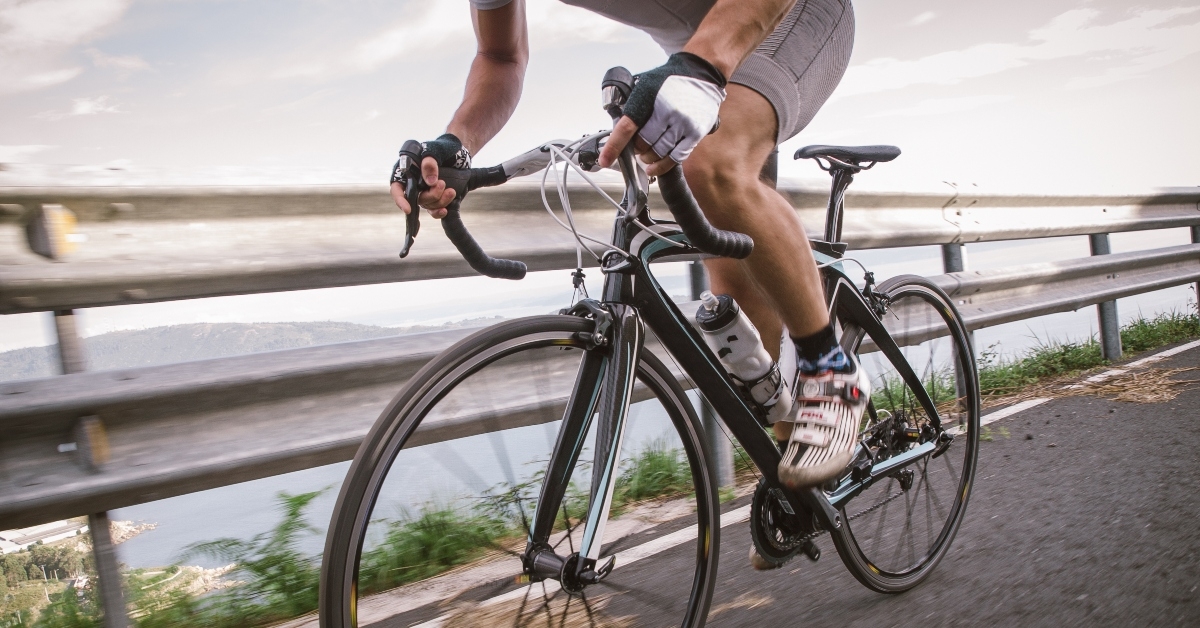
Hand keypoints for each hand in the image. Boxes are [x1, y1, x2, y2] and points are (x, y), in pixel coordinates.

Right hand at [390, 134, 472, 219]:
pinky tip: (445, 210)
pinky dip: (439, 212)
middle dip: (431, 195)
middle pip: (416, 199)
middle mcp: (413, 184)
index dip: (400, 200)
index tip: (408, 209)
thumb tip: (431, 182)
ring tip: (451, 191)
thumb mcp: (435, 150)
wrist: (457, 153)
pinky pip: (434, 210)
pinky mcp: (436, 198)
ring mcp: (425, 192)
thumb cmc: (441, 149)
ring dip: (440, 201)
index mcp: (407, 172)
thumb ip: (430, 163)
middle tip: (442, 183)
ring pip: (428, 205)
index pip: (397, 188)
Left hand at [599, 52, 725, 176]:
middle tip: (636, 147)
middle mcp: (667, 110)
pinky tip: (654, 168)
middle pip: (643, 144)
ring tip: (646, 156)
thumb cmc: (670, 79)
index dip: (614, 146)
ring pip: (659, 152)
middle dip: (636, 149)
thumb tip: (618, 129)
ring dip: (648, 158)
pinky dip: (662, 166)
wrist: (701, 72)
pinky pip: (676, 157)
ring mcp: (683, 123)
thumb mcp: (646, 84)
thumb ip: (634, 105)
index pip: (628, 126)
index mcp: (650, 96)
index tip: (604, 160)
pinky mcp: (696, 132)